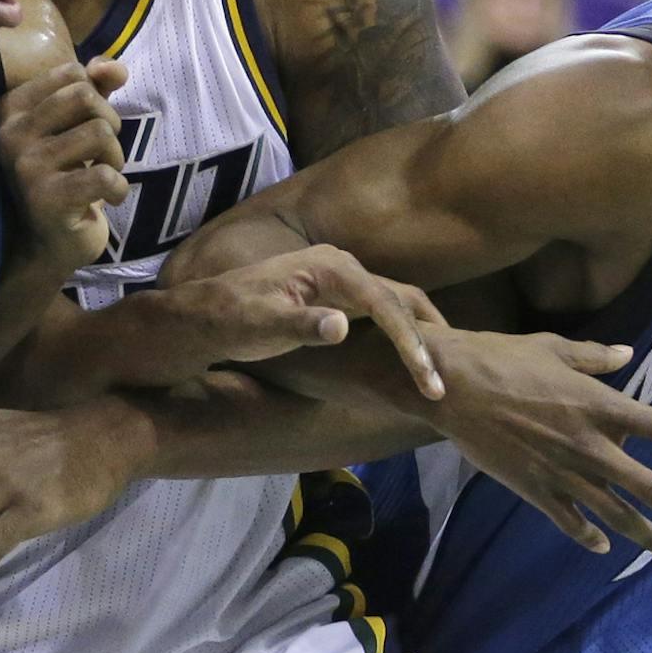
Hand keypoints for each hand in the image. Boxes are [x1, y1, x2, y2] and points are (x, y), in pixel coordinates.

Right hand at [0, 58, 129, 267]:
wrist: (44, 243)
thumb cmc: (62, 177)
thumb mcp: (75, 124)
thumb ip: (94, 88)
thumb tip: (115, 68)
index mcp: (10, 109)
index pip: (72, 74)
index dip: (96, 97)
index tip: (88, 127)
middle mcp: (10, 134)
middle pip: (85, 97)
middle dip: (109, 124)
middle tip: (102, 153)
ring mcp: (25, 167)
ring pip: (100, 133)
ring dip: (115, 157)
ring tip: (103, 175)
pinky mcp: (46, 199)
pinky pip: (104, 175)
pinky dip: (118, 188)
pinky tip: (108, 199)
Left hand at [182, 244, 445, 394]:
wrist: (206, 314)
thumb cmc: (231, 319)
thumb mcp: (262, 324)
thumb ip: (302, 324)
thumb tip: (342, 325)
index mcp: (329, 267)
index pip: (383, 302)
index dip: (407, 341)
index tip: (425, 376)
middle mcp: (343, 268)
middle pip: (400, 300)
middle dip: (427, 341)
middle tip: (445, 384)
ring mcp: (343, 282)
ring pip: (398, 306)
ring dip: (421, 340)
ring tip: (442, 377)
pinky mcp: (341, 298)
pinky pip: (384, 315)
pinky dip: (404, 338)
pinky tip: (417, 363)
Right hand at [426, 328, 651, 556]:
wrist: (448, 387)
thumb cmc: (499, 358)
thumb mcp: (552, 347)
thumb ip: (594, 357)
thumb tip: (626, 356)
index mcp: (601, 406)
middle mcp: (590, 445)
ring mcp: (561, 472)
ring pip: (615, 514)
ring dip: (647, 536)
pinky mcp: (532, 488)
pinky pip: (569, 520)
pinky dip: (588, 536)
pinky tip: (603, 547)